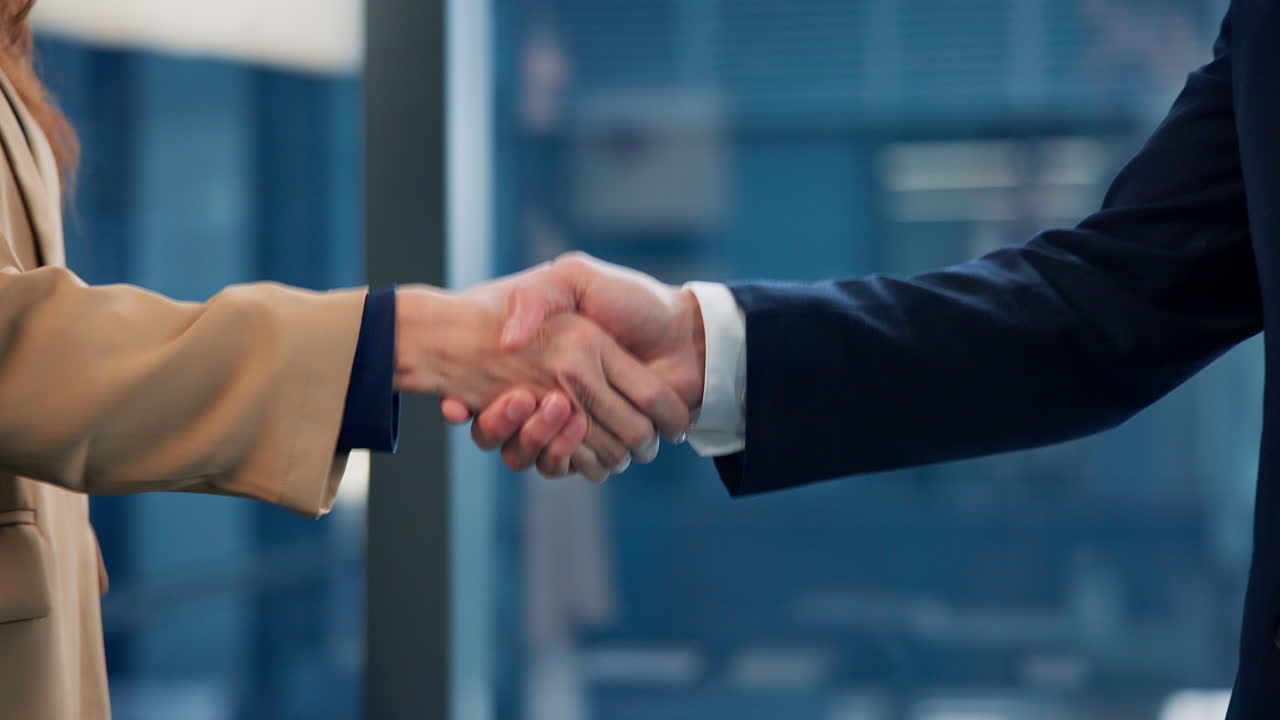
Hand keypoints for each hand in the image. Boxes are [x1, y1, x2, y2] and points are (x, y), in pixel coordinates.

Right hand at [440, 253, 706, 475]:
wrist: (686, 334)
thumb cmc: (633, 301)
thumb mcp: (577, 278)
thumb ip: (537, 298)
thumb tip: (506, 340)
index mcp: (536, 359)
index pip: (487, 394)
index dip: (476, 398)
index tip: (461, 401)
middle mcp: (548, 394)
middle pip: (506, 430)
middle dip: (505, 422)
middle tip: (521, 397)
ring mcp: (573, 423)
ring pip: (533, 453)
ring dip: (536, 441)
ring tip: (554, 408)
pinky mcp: (598, 445)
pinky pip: (568, 467)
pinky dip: (568, 461)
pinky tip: (578, 443)